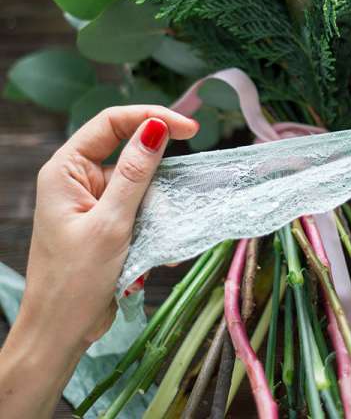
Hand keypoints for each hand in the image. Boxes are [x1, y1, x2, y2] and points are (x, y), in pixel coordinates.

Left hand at [0, 106, 196, 417]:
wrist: (61, 332)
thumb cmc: (75, 281)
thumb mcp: (111, 224)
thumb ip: (136, 173)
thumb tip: (156, 127)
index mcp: (67, 170)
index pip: (112, 124)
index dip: (151, 117)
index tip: (191, 129)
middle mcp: (80, 179)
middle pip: (129, 151)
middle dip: (161, 169)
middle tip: (190, 180)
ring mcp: (94, 200)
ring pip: (141, 182)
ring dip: (160, 202)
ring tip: (168, 228)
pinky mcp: (108, 220)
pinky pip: (140, 206)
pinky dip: (155, 220)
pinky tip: (160, 246)